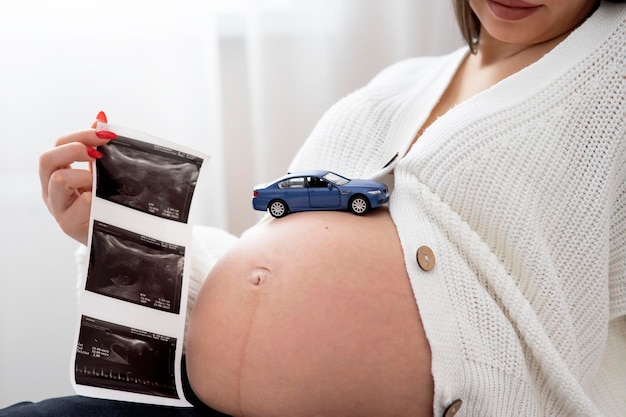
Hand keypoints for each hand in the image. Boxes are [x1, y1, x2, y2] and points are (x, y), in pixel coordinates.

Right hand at [39, 112, 115, 244]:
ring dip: (84, 175)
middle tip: (100, 153)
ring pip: (58, 179)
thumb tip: (100, 117)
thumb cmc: (104, 204)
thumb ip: (97, 149)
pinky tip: (104, 202)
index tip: (107, 134)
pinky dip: (94, 198)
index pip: (60, 144)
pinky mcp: (69, 225)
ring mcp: (58, 208)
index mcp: (57, 173)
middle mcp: (51, 190)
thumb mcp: (100, 174)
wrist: (111, 238)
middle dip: (76, 149)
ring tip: (99, 183)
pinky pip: (81, 203)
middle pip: (48, 159)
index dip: (82, 135)